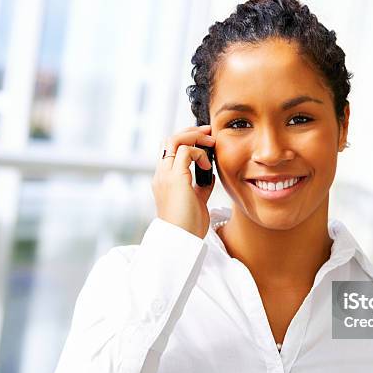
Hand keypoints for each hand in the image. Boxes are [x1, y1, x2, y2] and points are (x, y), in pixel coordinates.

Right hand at [151, 124, 215, 238]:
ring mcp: (165, 176)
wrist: (182, 240)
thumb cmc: (189, 226)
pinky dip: (199, 153)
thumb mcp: (196, 202)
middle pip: (169, 140)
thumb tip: (209, 176)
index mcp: (165, 181)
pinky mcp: (175, 179)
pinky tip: (207, 166)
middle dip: (191, 132)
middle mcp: (161, 175)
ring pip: (174, 140)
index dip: (187, 142)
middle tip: (209, 133)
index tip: (206, 142)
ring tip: (211, 142)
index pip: (170, 151)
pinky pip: (185, 151)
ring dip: (195, 137)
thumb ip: (200, 187)